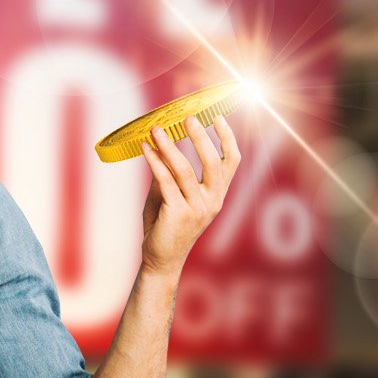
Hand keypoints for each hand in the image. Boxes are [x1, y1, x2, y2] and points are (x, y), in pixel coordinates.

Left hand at [139, 115, 240, 275]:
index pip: (231, 161)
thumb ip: (171, 174)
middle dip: (201, 137)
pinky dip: (155, 162)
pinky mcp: (178, 213)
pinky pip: (165, 181)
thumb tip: (164, 143)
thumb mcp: (172, 196)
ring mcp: (197, 209)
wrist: (161, 260)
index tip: (218, 116)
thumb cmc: (166, 226)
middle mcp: (212, 201)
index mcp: (217, 195)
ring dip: (169, 146)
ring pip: (184, 170)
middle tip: (188, 118)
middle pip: (212, 162)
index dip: (227, 138)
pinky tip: (145, 149)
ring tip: (156, 130)